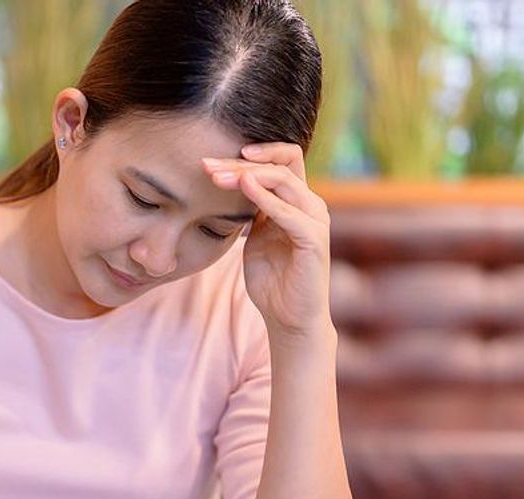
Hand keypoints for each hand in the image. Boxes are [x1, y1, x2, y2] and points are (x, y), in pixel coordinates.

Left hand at [202, 143, 332, 341]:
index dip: (249, 155)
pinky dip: (265, 197)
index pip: (280, 161)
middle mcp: (311, 205)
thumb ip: (250, 212)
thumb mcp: (254, 238)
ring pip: (284, 180)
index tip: (212, 161)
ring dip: (247, 175)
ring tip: (217, 177)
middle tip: (207, 165)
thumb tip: (229, 187)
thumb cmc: (271, 280)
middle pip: (280, 164)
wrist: (288, 318)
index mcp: (297, 202)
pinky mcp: (314, 239)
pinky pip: (289, 211)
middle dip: (240, 162)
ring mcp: (315, 220)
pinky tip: (244, 188)